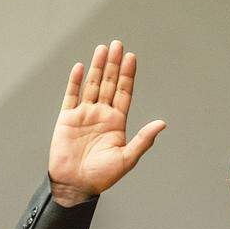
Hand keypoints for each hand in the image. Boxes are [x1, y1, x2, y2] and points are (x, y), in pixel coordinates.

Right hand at [48, 41, 165, 205]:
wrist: (76, 184)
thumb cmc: (103, 175)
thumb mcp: (127, 158)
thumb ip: (143, 139)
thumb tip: (162, 123)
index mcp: (117, 122)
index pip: (124, 92)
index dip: (127, 75)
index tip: (132, 57)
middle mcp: (102, 114)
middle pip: (109, 83)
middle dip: (113, 64)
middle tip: (118, 44)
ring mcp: (84, 114)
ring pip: (92, 85)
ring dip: (97, 67)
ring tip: (103, 48)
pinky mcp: (67, 118)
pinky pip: (71, 96)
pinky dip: (76, 81)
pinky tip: (81, 67)